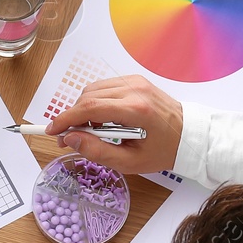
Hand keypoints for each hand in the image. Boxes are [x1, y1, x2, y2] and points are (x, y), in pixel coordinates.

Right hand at [45, 75, 184, 174]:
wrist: (189, 135)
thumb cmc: (163, 151)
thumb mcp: (130, 162)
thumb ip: (97, 151)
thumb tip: (71, 139)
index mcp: (136, 110)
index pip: (90, 107)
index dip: (65, 118)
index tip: (52, 130)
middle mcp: (135, 90)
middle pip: (88, 97)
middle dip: (72, 116)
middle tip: (69, 138)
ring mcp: (135, 82)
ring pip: (93, 90)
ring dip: (83, 109)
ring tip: (88, 130)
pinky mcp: (135, 80)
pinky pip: (104, 87)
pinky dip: (95, 102)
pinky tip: (101, 119)